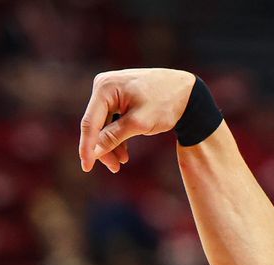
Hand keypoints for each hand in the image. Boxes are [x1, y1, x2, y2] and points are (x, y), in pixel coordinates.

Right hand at [78, 68, 195, 173]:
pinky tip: (124, 152)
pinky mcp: (118, 98)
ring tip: (123, 161)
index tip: (86, 168)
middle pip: (95, 125)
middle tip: (115, 168)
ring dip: (111, 145)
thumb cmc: (165, 104)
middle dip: (104, 148)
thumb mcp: (139, 123)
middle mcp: (103, 86)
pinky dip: (117, 137)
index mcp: (104, 88)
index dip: (87, 147)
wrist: (186, 92)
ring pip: (103, 125)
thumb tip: (94, 151)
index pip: (89, 123)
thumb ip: (114, 136)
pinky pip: (112, 121)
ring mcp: (110, 91)